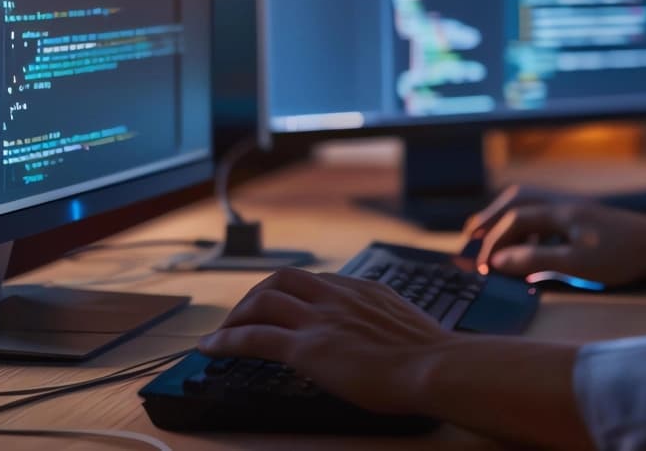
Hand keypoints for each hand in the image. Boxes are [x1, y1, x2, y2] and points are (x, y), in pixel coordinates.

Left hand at [199, 268, 452, 415]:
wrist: (435, 366)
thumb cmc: (432, 356)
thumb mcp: (408, 326)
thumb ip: (386, 322)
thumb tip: (385, 336)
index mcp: (364, 290)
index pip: (316, 281)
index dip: (291, 293)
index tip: (282, 305)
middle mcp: (338, 296)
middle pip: (283, 279)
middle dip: (257, 295)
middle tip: (245, 316)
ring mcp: (321, 319)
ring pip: (263, 300)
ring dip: (237, 314)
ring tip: (224, 332)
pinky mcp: (307, 348)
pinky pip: (254, 337)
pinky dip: (227, 339)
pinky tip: (211, 347)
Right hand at [477, 199, 645, 285]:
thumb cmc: (622, 256)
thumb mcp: (577, 265)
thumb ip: (535, 261)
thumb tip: (498, 261)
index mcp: (560, 211)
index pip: (514, 221)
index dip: (493, 243)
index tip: (482, 268)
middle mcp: (564, 203)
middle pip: (517, 200)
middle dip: (492, 216)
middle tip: (471, 235)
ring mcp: (575, 209)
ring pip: (532, 203)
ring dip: (508, 218)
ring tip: (493, 237)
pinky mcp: (585, 218)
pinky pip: (546, 213)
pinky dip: (529, 225)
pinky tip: (531, 245)